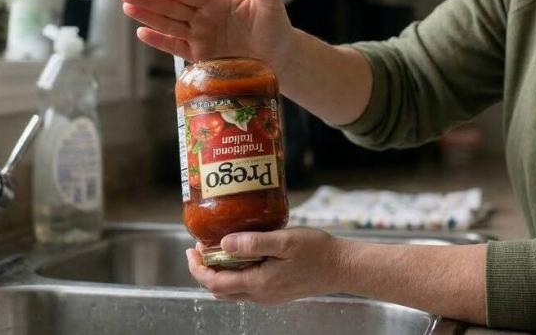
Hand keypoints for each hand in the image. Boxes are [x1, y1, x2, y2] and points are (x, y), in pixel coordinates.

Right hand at [120, 0, 294, 73]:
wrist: (280, 57)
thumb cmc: (275, 26)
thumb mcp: (269, 0)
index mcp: (217, 0)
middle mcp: (204, 16)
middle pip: (171, 6)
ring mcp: (200, 36)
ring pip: (169, 25)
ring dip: (148, 16)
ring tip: (127, 7)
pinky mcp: (200, 56)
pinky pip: (177, 48)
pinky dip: (160, 41)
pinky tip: (142, 33)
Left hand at [186, 227, 344, 304]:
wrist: (342, 268)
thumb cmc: (317, 252)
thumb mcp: (285, 241)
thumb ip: (253, 243)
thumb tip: (224, 243)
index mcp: (259, 282)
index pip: (215, 283)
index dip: (198, 268)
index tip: (192, 249)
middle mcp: (260, 294)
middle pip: (219, 290)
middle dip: (204, 271)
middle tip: (199, 249)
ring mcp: (269, 295)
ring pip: (232, 290)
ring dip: (218, 273)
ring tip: (216, 250)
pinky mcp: (276, 291)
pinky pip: (246, 287)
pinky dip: (234, 274)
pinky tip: (240, 256)